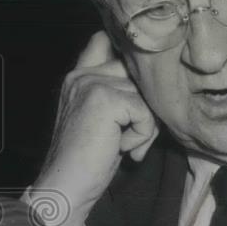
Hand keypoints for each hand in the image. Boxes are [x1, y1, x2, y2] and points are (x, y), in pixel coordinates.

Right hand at [33, 32, 158, 225]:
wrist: (68, 185)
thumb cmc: (91, 158)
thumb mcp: (106, 118)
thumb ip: (121, 93)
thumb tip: (158, 79)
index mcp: (80, 75)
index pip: (107, 40)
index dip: (129, 56)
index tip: (139, 75)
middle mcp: (84, 73)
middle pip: (140, 72)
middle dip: (147, 104)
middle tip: (134, 133)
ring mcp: (92, 83)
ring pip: (147, 96)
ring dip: (145, 126)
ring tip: (124, 144)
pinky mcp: (105, 99)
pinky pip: (146, 112)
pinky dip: (142, 136)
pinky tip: (120, 148)